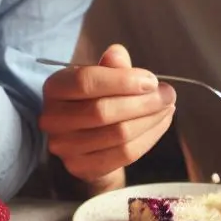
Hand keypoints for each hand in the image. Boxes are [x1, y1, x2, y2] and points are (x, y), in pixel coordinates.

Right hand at [39, 44, 176, 183]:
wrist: (83, 140)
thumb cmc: (94, 99)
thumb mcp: (100, 76)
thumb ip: (110, 66)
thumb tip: (117, 54)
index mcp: (54, 88)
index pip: (85, 82)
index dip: (122, 81)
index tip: (152, 81)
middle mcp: (52, 118)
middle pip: (102, 111)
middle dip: (143, 102)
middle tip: (168, 95)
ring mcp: (64, 146)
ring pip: (117, 134)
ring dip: (151, 120)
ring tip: (167, 107)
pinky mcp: (81, 166)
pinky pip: (124, 154)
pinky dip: (149, 138)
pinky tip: (161, 124)